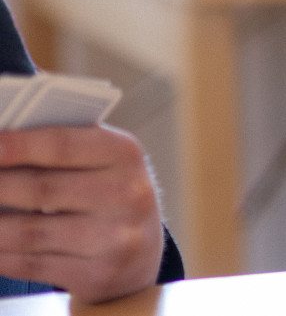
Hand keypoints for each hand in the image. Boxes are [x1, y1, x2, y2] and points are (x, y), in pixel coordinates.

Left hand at [0, 125, 164, 302]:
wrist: (139, 253)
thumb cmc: (109, 197)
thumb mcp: (101, 164)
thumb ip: (59, 152)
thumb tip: (2, 149)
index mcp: (125, 155)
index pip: (63, 145)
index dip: (18, 145)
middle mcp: (127, 195)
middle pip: (40, 188)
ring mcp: (114, 238)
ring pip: (28, 232)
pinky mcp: (96, 274)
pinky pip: (29, 264)